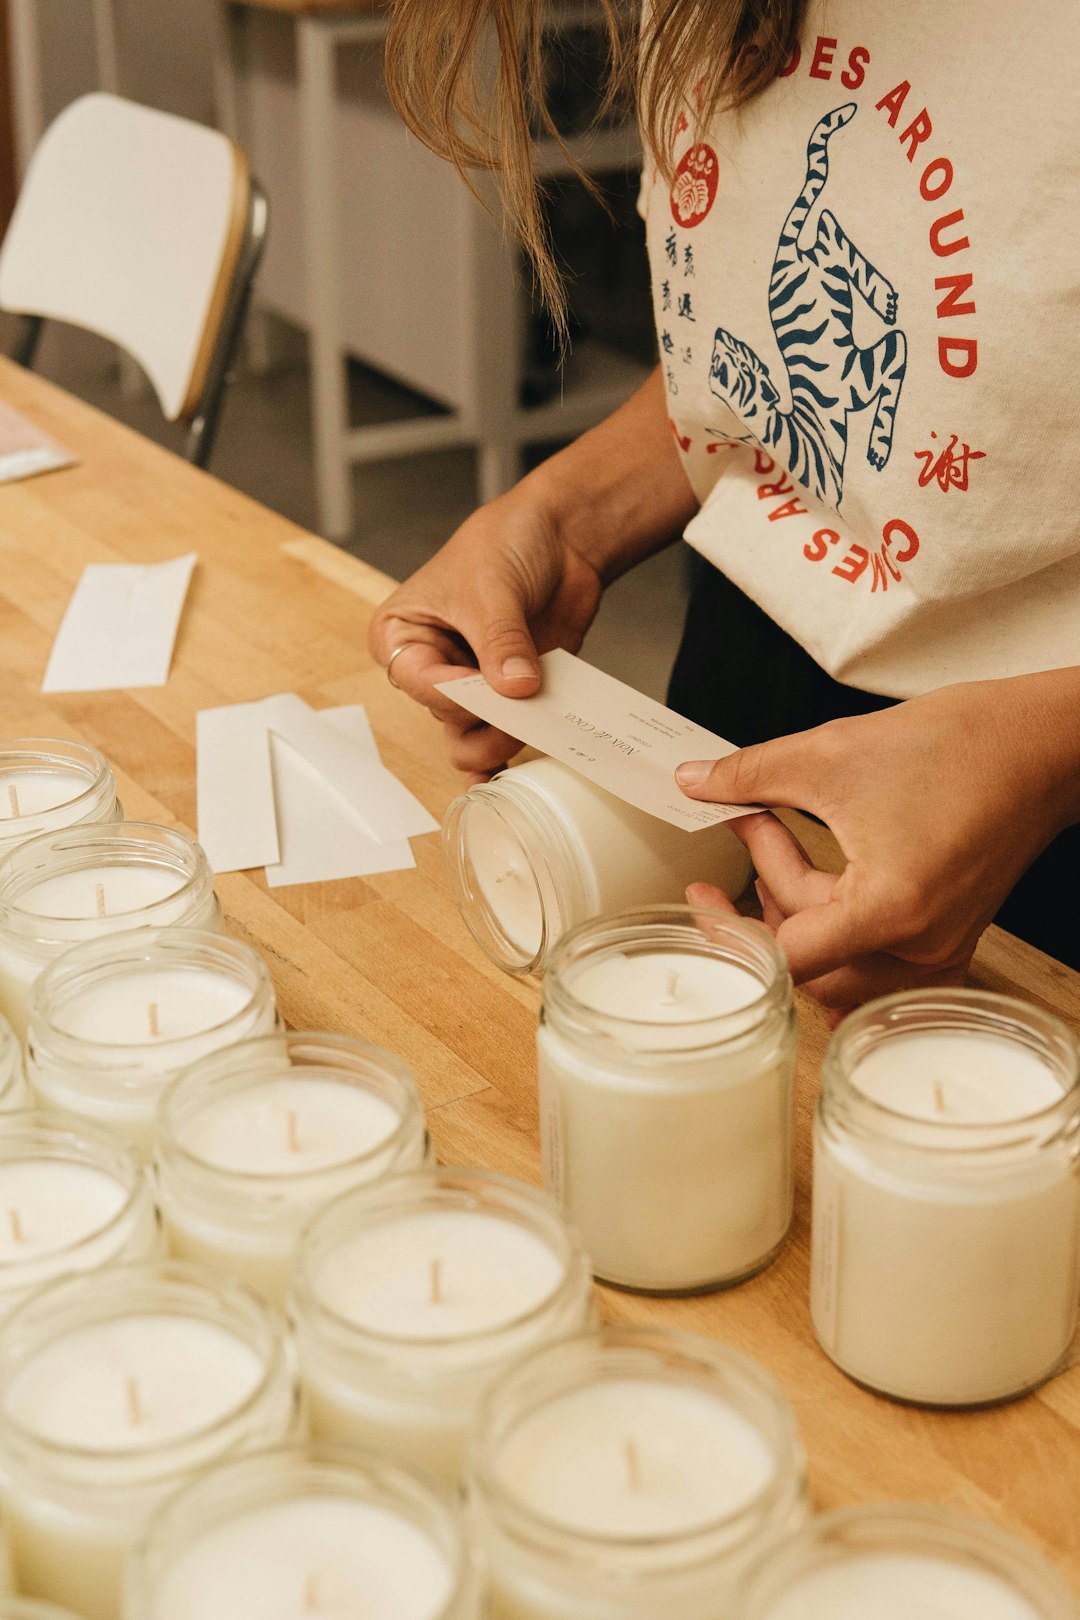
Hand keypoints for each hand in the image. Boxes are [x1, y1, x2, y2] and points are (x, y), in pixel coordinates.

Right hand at [369, 490, 602, 776]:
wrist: (559, 535)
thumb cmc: (505, 542)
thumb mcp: (494, 589)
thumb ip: (502, 642)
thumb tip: (514, 688)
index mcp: (401, 634)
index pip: (418, 681)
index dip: (455, 692)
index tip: (490, 689)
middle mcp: (431, 665)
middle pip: (447, 716)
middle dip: (484, 718)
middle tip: (519, 707)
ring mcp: (471, 683)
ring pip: (473, 737)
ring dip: (505, 735)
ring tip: (535, 719)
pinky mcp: (508, 693)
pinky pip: (510, 732)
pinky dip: (526, 740)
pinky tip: (537, 747)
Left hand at [675, 674, 1079, 1013]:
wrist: (1037, 743)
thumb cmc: (958, 746)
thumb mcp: (830, 753)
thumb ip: (749, 775)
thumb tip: (693, 783)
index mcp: (890, 909)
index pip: (785, 957)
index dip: (730, 929)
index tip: (699, 897)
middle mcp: (920, 946)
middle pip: (809, 955)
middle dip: (768, 887)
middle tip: (751, 820)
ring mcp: (939, 950)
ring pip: (838, 963)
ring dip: (800, 906)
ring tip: (784, 840)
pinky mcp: (949, 940)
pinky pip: (876, 963)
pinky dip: (838, 927)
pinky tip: (820, 884)